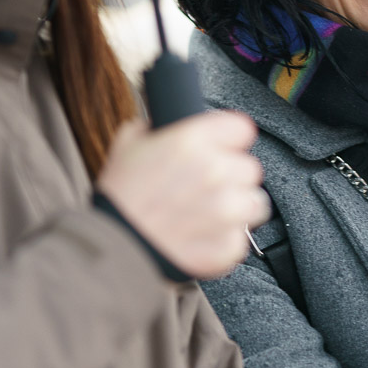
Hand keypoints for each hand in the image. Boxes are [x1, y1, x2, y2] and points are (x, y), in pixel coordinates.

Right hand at [95, 111, 268, 278]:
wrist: (112, 246)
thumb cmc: (119, 196)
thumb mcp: (129, 143)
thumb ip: (157, 127)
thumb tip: (169, 121)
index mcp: (193, 140)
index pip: (242, 128)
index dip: (230, 140)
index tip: (224, 149)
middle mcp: (216, 171)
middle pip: (250, 168)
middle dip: (232, 177)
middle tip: (206, 188)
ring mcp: (226, 210)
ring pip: (255, 203)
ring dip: (237, 208)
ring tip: (208, 215)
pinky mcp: (227, 245)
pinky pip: (241, 239)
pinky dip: (224, 240)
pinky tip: (201, 237)